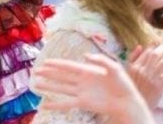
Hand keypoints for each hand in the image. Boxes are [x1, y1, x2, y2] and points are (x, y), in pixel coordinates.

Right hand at [32, 54, 153, 122]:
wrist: (127, 101)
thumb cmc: (123, 83)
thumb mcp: (114, 67)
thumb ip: (100, 60)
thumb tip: (84, 56)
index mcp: (87, 70)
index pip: (68, 66)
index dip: (56, 64)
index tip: (45, 62)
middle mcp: (82, 81)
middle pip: (61, 76)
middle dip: (48, 73)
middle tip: (36, 71)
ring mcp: (81, 92)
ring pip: (61, 88)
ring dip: (48, 86)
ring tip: (36, 84)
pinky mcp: (83, 103)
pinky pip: (66, 103)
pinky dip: (55, 105)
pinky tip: (45, 106)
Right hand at [126, 43, 162, 106]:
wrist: (134, 104)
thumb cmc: (131, 87)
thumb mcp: (127, 71)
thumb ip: (132, 58)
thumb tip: (140, 46)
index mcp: (134, 66)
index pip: (146, 52)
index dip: (153, 46)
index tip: (158, 43)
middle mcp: (143, 70)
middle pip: (155, 55)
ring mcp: (152, 78)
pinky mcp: (160, 86)